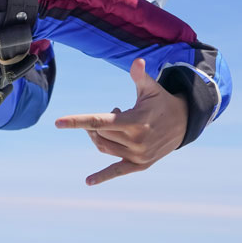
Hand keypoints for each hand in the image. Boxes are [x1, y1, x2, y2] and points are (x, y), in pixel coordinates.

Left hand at [55, 58, 187, 185]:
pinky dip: (103, 176)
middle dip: (96, 122)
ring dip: (99, 135)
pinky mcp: (141, 165)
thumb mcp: (152, 88)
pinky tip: (88, 182)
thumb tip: (138, 61)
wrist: (183, 123)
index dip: (78, 121)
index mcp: (136, 121)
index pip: (100, 122)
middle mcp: (136, 141)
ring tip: (116, 124)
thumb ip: (140, 76)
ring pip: (104, 147)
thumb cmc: (162, 101)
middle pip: (99, 134)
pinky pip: (117, 171)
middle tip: (115, 110)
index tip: (58, 122)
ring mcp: (139, 155)